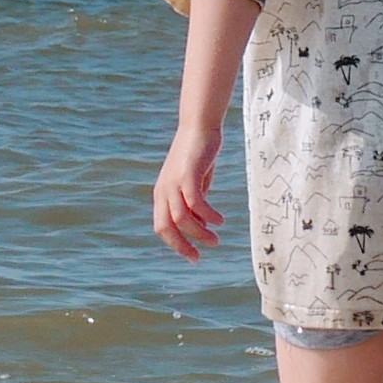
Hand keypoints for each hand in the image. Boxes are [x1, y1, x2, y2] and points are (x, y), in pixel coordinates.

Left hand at [152, 127, 223, 258]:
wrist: (200, 126)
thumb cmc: (199, 155)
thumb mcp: (196, 183)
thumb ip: (195, 203)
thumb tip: (201, 225)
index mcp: (162, 194)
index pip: (162, 227)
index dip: (175, 244)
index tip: (194, 256)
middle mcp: (163, 190)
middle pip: (165, 227)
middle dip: (181, 245)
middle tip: (199, 256)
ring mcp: (174, 182)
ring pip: (181, 218)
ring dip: (199, 233)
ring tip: (216, 240)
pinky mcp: (188, 174)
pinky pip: (195, 202)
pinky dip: (207, 215)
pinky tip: (220, 220)